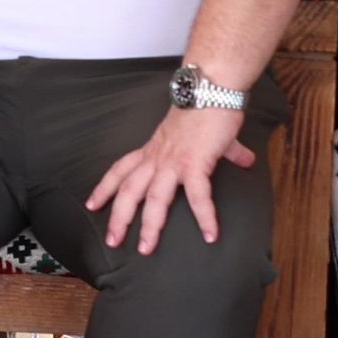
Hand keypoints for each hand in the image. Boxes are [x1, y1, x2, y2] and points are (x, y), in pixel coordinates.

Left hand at [86, 102, 253, 255]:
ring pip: (153, 199)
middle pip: (129, 191)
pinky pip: (197, 196)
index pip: (121, 170)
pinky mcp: (195, 163)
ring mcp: (173, 162)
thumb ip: (225, 152)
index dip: (105, 188)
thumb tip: (245, 159)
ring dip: (149, 226)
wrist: (212, 88)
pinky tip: (211, 235)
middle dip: (119, 217)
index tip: (92, 204)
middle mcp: (157, 158)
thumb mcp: (207, 134)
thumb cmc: (208, 106)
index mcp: (154, 149)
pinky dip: (205, 217)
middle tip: (113, 241)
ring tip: (147, 249)